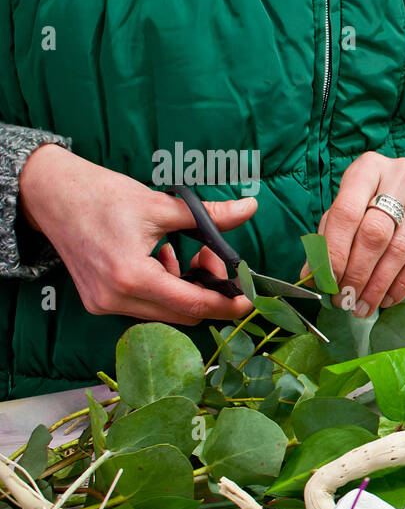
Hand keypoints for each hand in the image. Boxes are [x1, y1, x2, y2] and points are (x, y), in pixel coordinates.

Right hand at [18, 144, 256, 323]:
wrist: (51, 194)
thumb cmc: (102, 195)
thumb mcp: (161, 205)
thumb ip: (210, 216)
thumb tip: (250, 208)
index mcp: (132, 276)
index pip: (193, 304)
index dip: (227, 304)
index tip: (250, 298)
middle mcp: (116, 298)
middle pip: (183, 314)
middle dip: (208, 291)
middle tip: (209, 257)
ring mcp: (104, 303)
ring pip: (166, 313)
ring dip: (185, 290)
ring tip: (180, 255)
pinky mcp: (98, 302)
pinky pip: (145, 307)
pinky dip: (163, 289)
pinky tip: (161, 261)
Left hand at [314, 152, 404, 316]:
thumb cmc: (378, 205)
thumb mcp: (350, 213)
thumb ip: (329, 240)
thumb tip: (311, 277)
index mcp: (368, 168)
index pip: (346, 213)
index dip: (335, 252)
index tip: (328, 283)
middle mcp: (401, 175)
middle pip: (374, 233)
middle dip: (357, 274)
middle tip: (345, 301)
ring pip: (400, 250)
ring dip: (378, 286)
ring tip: (364, 307)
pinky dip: (403, 285)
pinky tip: (388, 298)